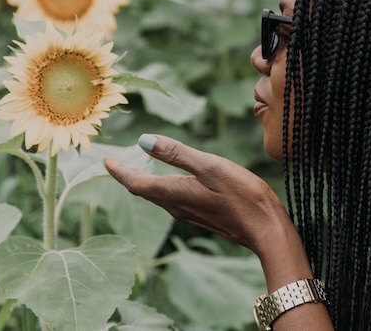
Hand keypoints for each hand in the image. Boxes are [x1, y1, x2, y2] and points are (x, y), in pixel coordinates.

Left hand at [105, 134, 293, 255]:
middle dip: (128, 176)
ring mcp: (189, 214)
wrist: (265, 229)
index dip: (119, 171)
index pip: (136, 182)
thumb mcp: (209, 166)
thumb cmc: (241, 194)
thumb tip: (143, 141)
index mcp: (174, 193)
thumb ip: (177, 154)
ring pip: (157, 197)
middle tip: (115, 163)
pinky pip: (172, 201)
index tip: (105, 159)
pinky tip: (170, 183)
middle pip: (144, 191)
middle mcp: (176, 207)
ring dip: (144, 183)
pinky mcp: (202, 216)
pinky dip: (162, 188)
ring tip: (138, 169)